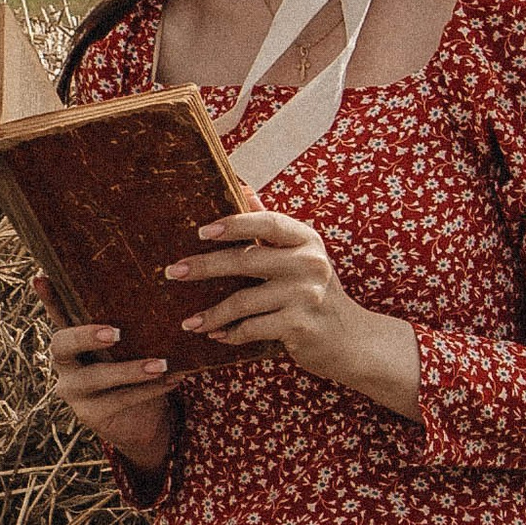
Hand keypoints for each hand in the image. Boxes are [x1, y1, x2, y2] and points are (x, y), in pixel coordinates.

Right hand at [38, 286, 179, 472]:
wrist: (140, 419)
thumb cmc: (135, 366)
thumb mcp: (131, 343)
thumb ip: (130, 322)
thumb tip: (155, 289)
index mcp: (71, 338)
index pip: (57, 313)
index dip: (49, 298)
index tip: (41, 277)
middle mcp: (64, 363)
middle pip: (61, 344)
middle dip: (85, 336)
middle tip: (115, 332)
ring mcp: (73, 390)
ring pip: (95, 377)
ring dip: (130, 370)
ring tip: (161, 364)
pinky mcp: (90, 415)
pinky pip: (120, 400)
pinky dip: (149, 389)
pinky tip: (173, 379)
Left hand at [166, 212, 421, 418]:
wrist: (351, 340)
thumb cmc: (316, 292)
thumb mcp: (302, 254)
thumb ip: (270, 223)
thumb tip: (241, 184)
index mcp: (306, 239)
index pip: (267, 222)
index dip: (234, 224)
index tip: (201, 231)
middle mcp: (309, 264)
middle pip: (245, 261)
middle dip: (204, 266)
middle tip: (173, 272)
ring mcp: (305, 295)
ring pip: (243, 300)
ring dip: (211, 313)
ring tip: (187, 322)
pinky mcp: (300, 326)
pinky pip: (252, 328)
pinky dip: (230, 334)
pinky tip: (215, 336)